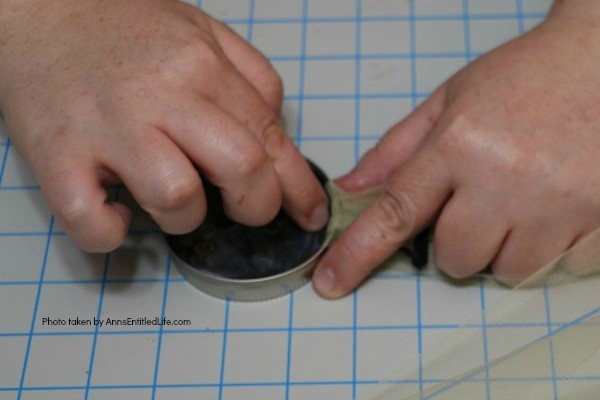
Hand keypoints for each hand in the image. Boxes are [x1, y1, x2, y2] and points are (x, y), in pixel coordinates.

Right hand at [0, 0, 327, 251]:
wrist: (38, 9)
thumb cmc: (122, 26)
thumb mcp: (201, 30)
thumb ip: (249, 74)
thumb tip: (276, 124)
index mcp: (201, 67)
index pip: (270, 138)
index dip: (299, 188)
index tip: (309, 214)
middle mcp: (161, 96)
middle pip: (241, 169)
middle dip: (256, 207)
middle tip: (242, 208)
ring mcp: (108, 127)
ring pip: (177, 198)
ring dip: (186, 218)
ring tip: (171, 198)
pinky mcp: (56, 155)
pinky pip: (93, 220)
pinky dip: (110, 233)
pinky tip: (117, 211)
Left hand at [313, 1, 599, 297]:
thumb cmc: (522, 76)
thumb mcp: (450, 100)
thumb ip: (396, 150)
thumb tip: (352, 191)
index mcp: (459, 143)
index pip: (396, 212)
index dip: (358, 253)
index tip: (331, 282)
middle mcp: (505, 178)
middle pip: (454, 258)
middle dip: (455, 241)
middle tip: (476, 202)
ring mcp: (556, 204)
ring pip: (504, 270)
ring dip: (502, 247)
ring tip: (519, 200)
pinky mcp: (597, 221)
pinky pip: (554, 267)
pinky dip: (545, 247)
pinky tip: (553, 204)